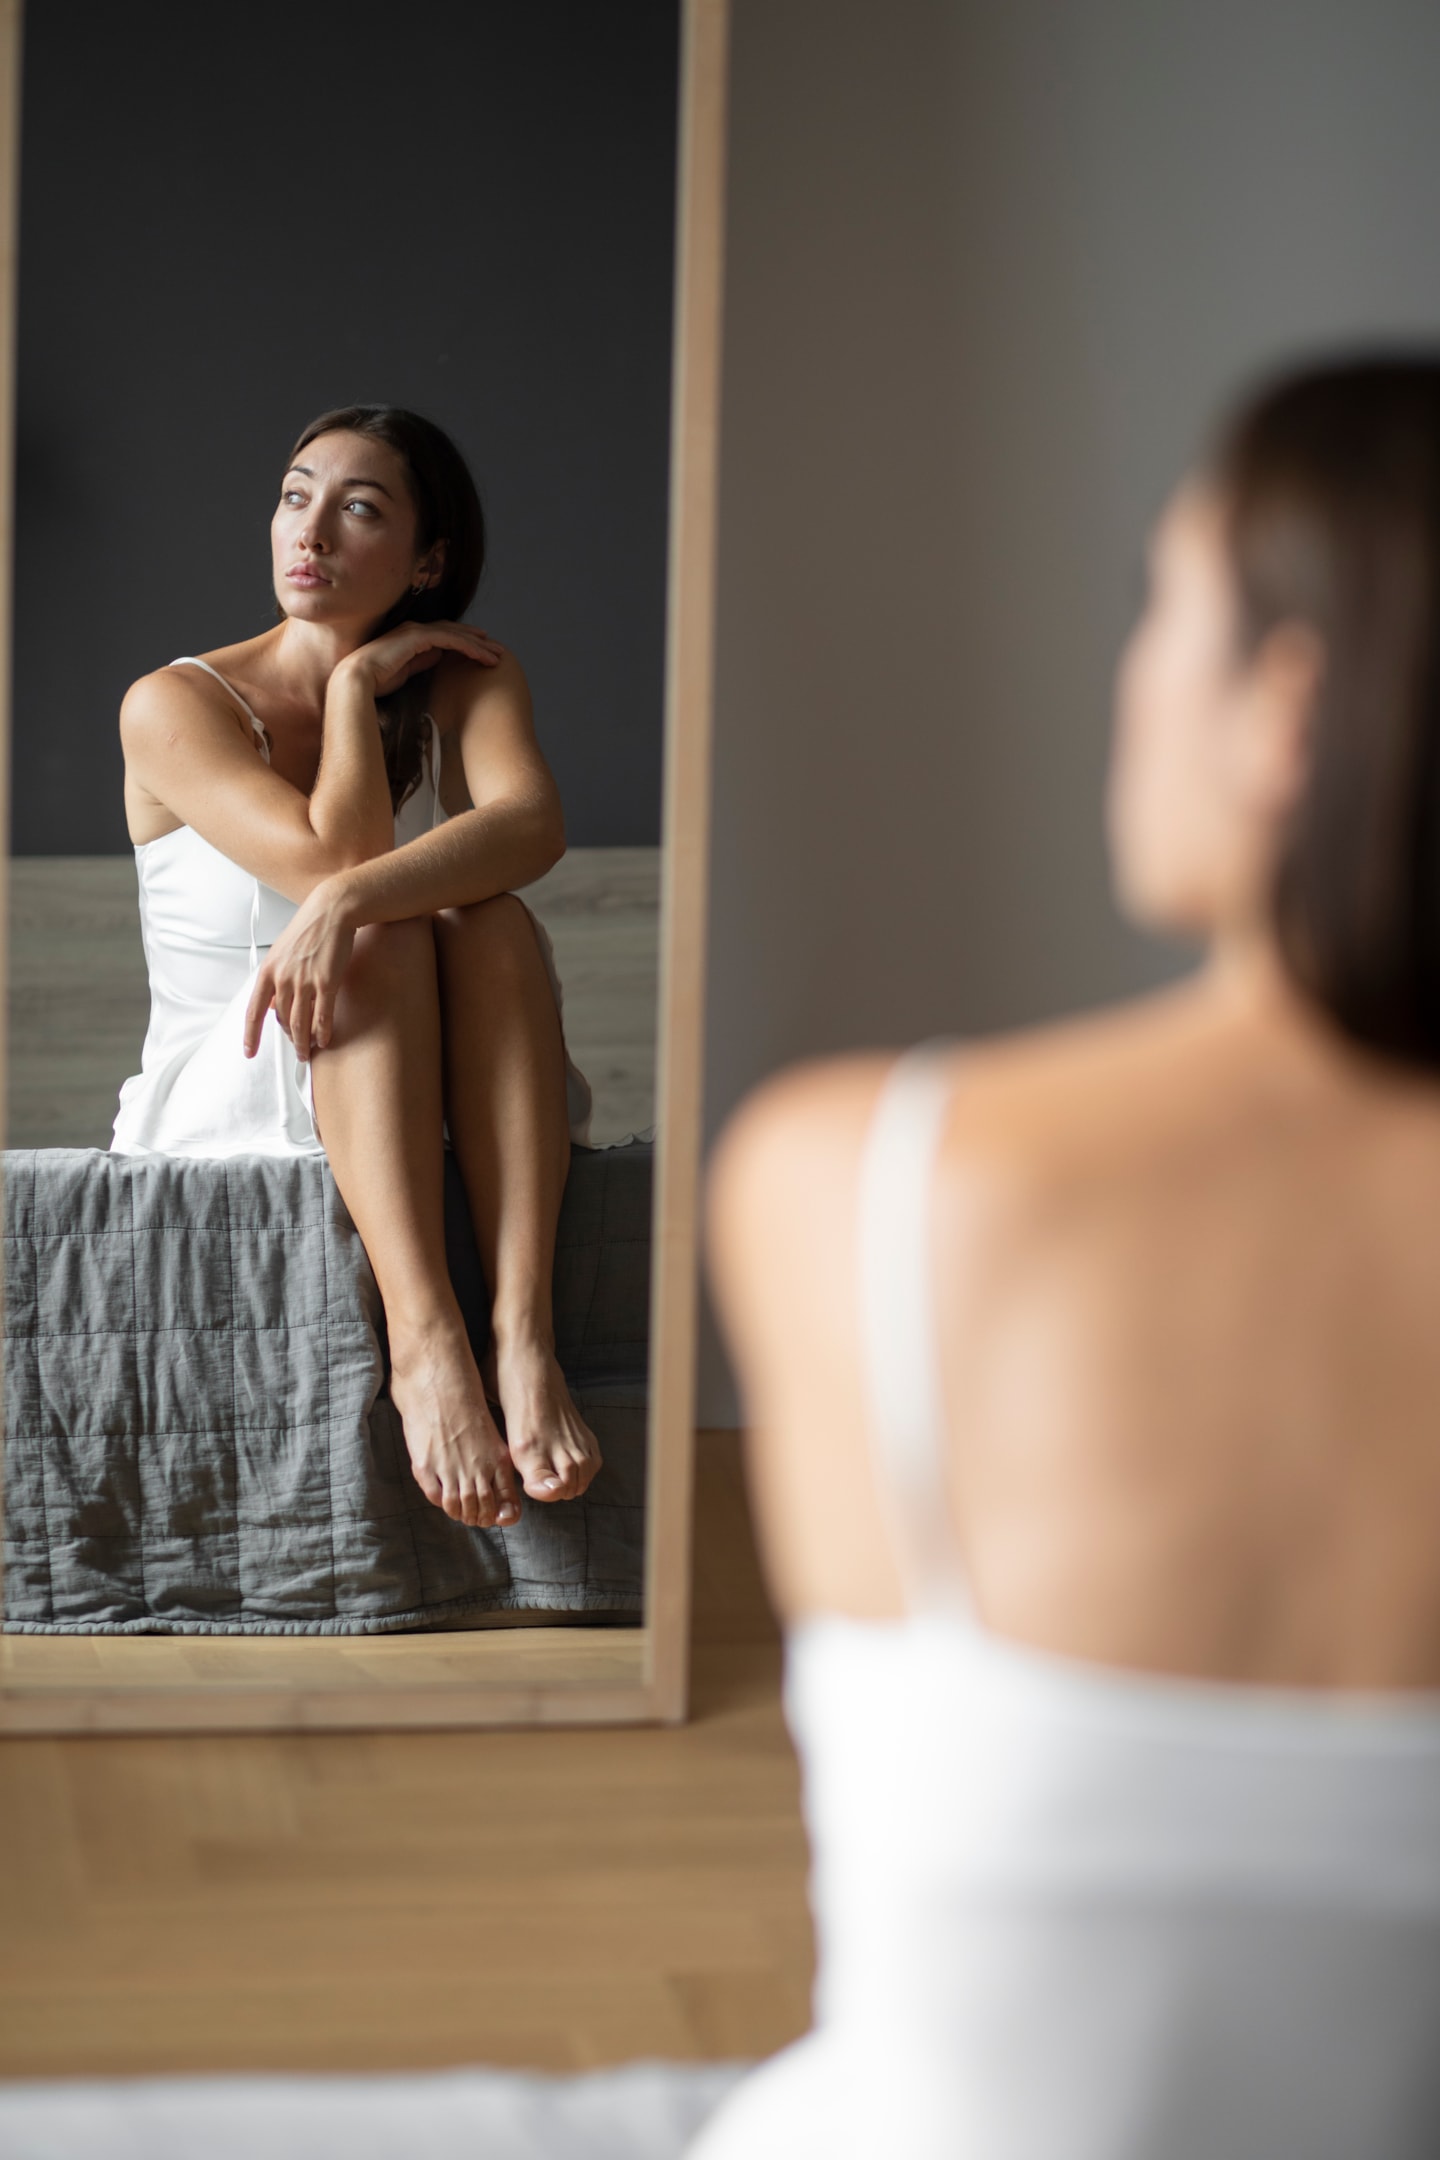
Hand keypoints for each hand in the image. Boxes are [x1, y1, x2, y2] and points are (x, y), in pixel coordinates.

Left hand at [243, 875, 357, 1062]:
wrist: (330, 912)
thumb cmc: (307, 930)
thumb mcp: (280, 953)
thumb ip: (274, 979)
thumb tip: (269, 1005)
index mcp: (267, 972)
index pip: (253, 1011)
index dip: (250, 1035)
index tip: (249, 1052)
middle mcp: (282, 979)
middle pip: (282, 1020)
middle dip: (288, 1039)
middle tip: (296, 1049)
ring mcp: (304, 981)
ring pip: (301, 1022)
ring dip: (303, 1042)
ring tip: (307, 1052)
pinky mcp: (326, 982)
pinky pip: (323, 1015)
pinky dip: (323, 1031)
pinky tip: (325, 1039)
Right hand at [337, 620, 504, 700]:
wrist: (356, 681)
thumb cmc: (375, 681)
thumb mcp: (405, 672)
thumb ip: (421, 662)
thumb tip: (438, 657)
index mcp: (410, 638)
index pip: (444, 636)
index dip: (464, 642)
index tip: (482, 650)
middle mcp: (414, 630)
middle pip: (453, 632)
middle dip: (477, 641)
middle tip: (497, 650)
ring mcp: (415, 631)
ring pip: (455, 634)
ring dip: (478, 644)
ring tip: (496, 655)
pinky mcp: (417, 637)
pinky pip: (449, 639)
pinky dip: (467, 646)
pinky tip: (481, 655)